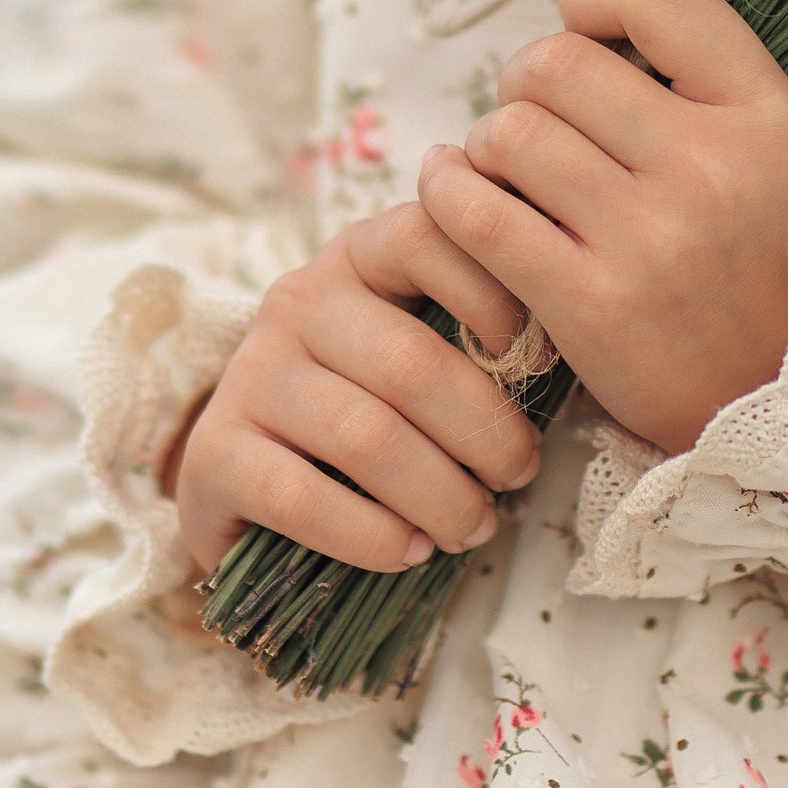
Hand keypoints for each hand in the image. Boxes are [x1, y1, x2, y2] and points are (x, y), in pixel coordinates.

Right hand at [171, 201, 545, 580]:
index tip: (538, 358)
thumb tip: (573, 343)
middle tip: (520, 476)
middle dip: (485, 434)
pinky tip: (408, 553)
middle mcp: (295, 302)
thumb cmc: (375, 408)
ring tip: (474, 527)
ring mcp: (249, 376)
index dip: (492, 292)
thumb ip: (480, 331)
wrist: (255, 482)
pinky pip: (301, 498)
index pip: (424, 234)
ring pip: (365, 437)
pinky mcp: (213, 453)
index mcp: (356, 257)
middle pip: (410, 362)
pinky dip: (372, 537)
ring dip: (440, 496)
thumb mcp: (423, 346)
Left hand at [417, 0, 787, 458]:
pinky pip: (477, 214)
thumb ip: (708, 67)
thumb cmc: (762, 256)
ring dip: (490, 143)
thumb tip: (591, 4)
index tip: (586, 33)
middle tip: (539, 116)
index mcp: (764, 111)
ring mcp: (647, 237)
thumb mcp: (781, 143)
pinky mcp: (588, 304)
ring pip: (508, 133)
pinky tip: (454, 190)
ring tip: (511, 169)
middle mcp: (710, 166)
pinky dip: (448, 191)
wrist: (776, 402)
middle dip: (527, 81)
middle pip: (556, 63)